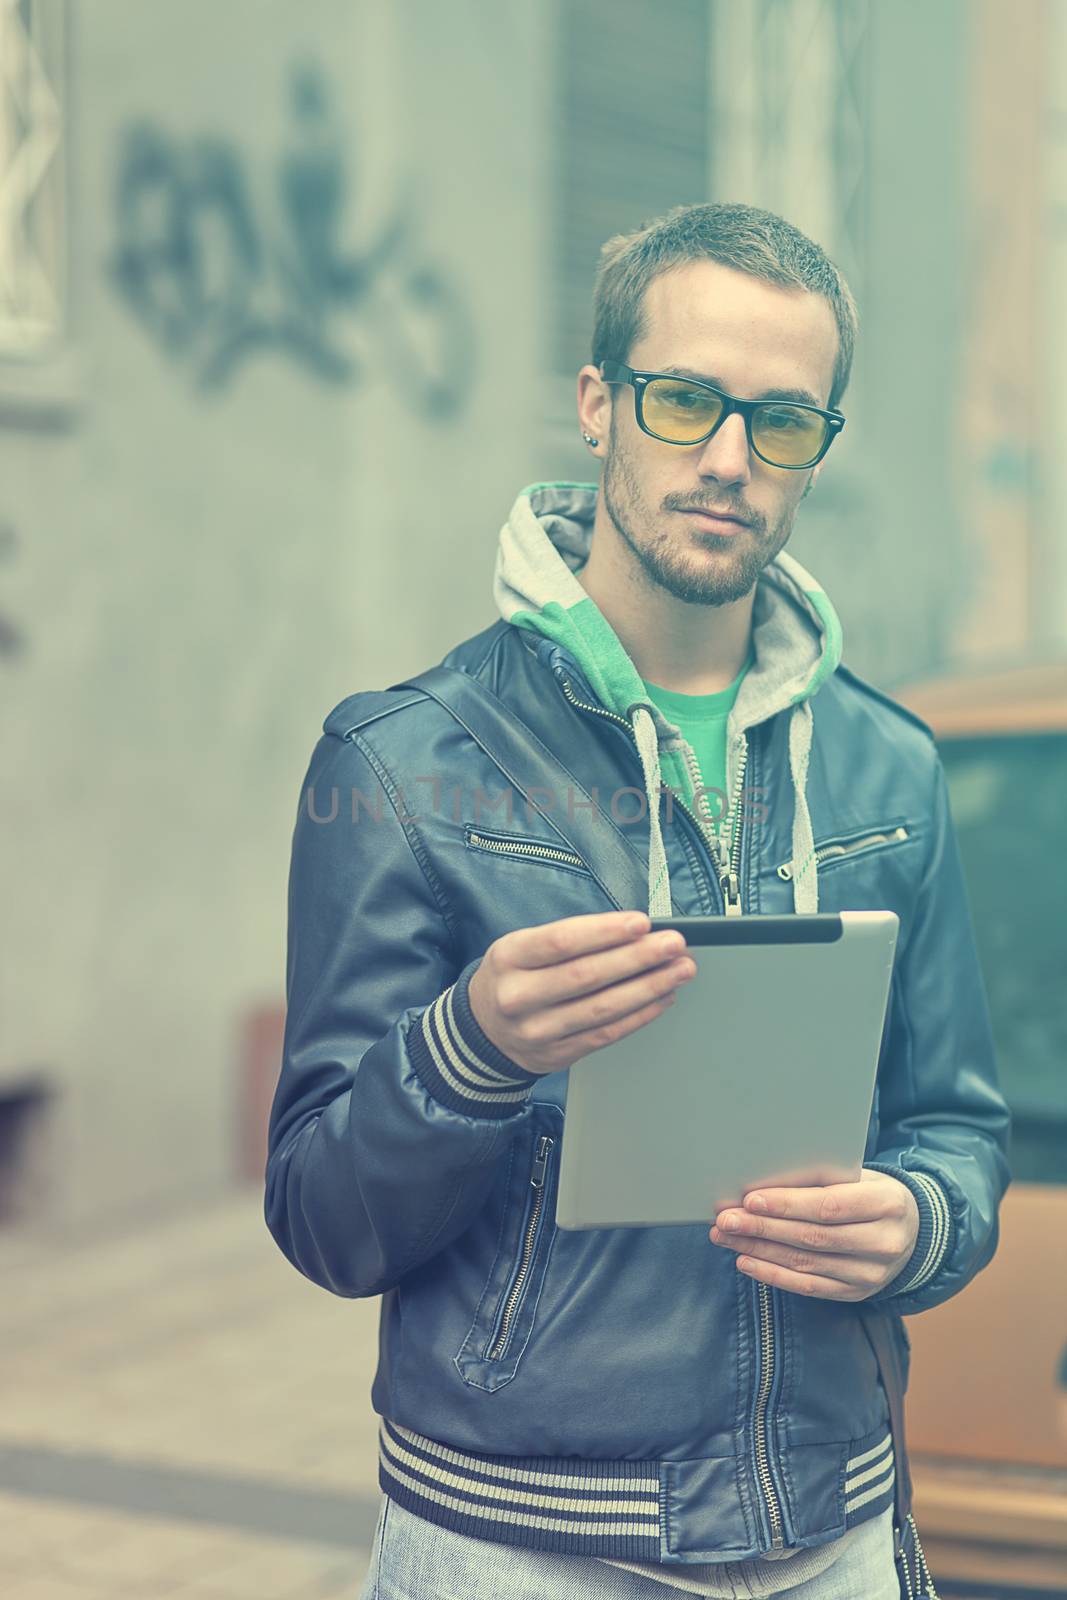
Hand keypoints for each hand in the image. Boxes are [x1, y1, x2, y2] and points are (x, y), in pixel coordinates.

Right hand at [467, 911, 696, 1075]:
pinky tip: (662, 997)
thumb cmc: (514, 977)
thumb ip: (571, 939)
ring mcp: (538, 1030)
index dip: (606, 932)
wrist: (483, 1030)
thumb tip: (634, 931)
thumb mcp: (522, 947)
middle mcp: (519, 996)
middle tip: (674, 945)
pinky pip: (607, 1034)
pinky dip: (640, 1015)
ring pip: (603, 1009)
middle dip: (638, 958)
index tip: (642, 923)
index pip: (562, 941)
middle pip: (587, 976)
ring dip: (649, 987)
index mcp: (509, 958)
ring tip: (679, 970)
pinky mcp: (557, 1054)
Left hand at [709, 1169, 919, 1301]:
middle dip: (763, 1227)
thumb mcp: (857, 1176)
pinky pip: (808, 1287)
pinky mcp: (857, 1292)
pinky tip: (746, 1261)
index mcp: (886, 1204)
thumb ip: (819, 1178)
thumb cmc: (871, 1193)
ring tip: (726, 1237)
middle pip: (812, 1237)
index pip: (829, 1206)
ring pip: (806, 1264)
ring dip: (759, 1250)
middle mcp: (883, 1243)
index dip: (787, 1204)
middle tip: (726, 1219)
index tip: (750, 1198)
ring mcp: (871, 1273)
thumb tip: (763, 1182)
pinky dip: (773, 1275)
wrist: (911, 1230)